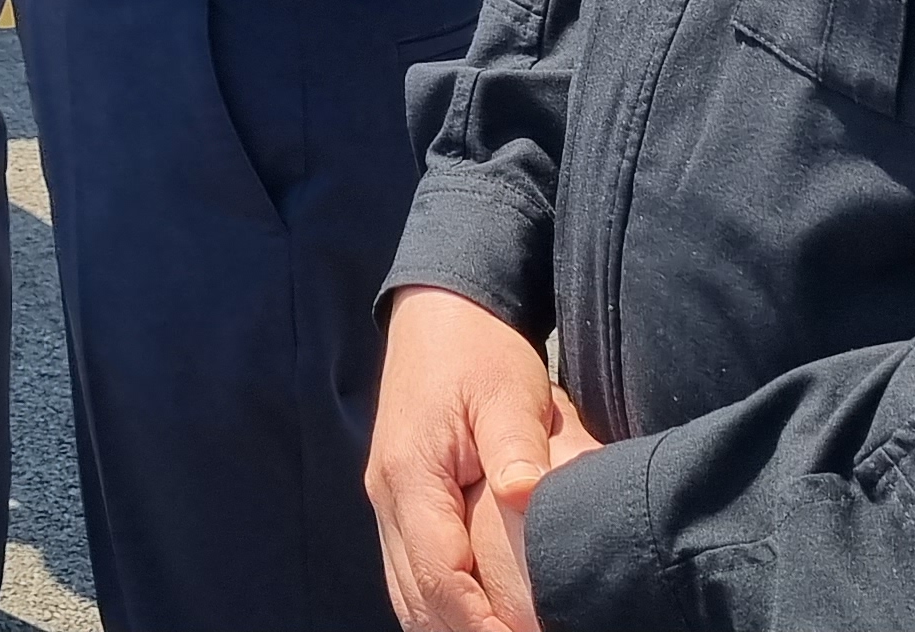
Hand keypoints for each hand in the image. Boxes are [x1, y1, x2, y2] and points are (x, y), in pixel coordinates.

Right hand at [372, 288, 580, 631]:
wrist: (439, 314)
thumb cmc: (480, 350)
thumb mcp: (508, 389)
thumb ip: (517, 445)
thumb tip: (526, 496)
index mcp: (410, 475)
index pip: (440, 575)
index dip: (482, 624)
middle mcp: (388, 496)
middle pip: (416, 597)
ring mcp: (387, 501)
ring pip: (406, 593)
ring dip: (448, 627)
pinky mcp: (398, 502)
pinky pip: (408, 575)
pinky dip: (437, 608)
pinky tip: (472, 621)